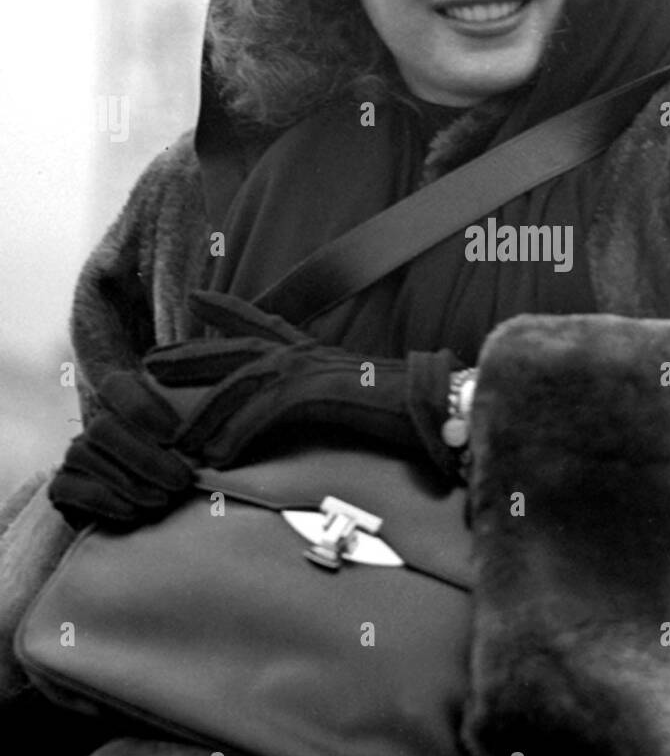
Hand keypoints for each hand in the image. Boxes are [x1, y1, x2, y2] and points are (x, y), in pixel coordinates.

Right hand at [49, 372, 195, 530]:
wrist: (159, 507)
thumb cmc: (189, 464)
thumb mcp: (198, 441)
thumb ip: (199, 428)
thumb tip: (217, 429)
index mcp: (126, 399)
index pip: (116, 386)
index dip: (141, 407)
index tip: (175, 435)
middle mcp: (95, 421)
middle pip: (103, 427)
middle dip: (145, 457)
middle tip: (182, 480)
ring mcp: (75, 453)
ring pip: (82, 454)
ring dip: (128, 481)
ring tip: (164, 498)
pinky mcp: (62, 486)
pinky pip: (66, 487)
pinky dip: (102, 499)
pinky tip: (134, 511)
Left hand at [145, 289, 465, 475]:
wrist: (435, 403)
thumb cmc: (403, 404)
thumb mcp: (353, 393)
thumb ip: (324, 394)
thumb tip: (309, 406)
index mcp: (314, 349)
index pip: (261, 320)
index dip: (227, 308)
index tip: (196, 297)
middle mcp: (306, 352)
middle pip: (235, 347)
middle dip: (191, 355)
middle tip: (148, 362)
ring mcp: (309, 368)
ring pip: (240, 386)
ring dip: (206, 415)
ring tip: (176, 439)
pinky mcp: (315, 392)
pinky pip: (263, 414)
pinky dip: (238, 436)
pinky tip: (217, 458)